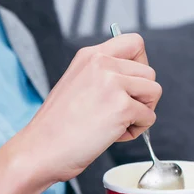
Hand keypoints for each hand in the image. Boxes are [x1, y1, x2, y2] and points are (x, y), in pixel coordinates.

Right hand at [15, 33, 161, 183]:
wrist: (40, 150)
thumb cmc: (55, 128)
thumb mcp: (76, 85)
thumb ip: (102, 76)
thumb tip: (133, 83)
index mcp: (90, 56)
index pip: (135, 43)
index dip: (141, 65)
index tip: (131, 85)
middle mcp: (102, 64)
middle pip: (149, 72)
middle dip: (141, 96)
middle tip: (120, 114)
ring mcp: (113, 84)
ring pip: (154, 92)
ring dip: (141, 113)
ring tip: (116, 125)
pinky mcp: (121, 107)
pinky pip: (149, 117)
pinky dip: (137, 131)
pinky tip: (113, 136)